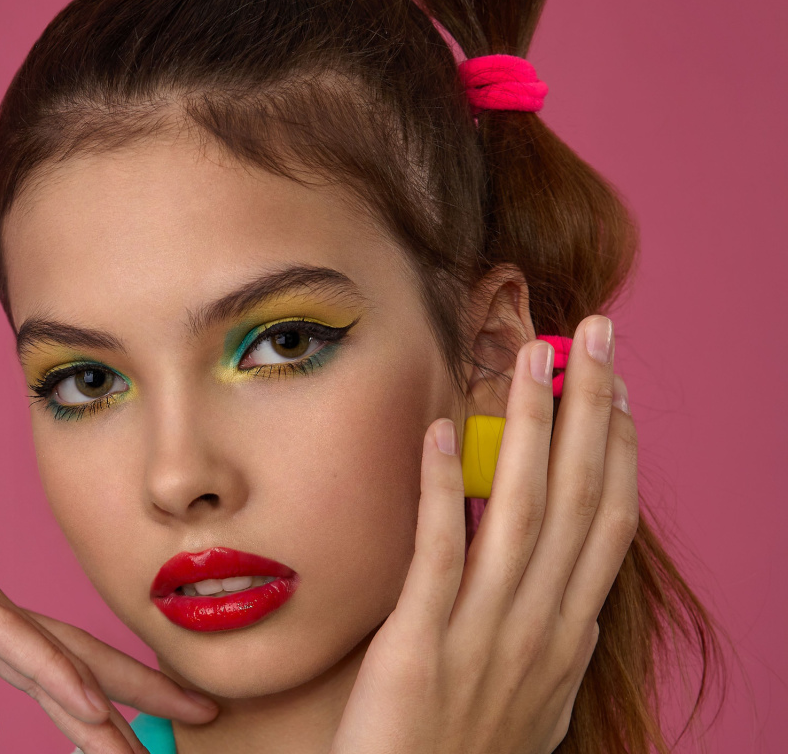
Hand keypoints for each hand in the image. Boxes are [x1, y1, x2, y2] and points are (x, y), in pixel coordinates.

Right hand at [0, 462, 217, 752]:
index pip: (56, 664)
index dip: (109, 695)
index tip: (150, 729)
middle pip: (75, 654)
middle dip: (139, 690)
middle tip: (202, 715)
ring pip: (50, 652)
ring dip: (108, 700)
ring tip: (162, 735)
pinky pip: (1, 638)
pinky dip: (49, 673)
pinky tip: (90, 704)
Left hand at [328, 315, 638, 753]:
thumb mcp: (537, 704)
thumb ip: (558, 648)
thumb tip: (578, 604)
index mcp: (568, 634)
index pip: (609, 523)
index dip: (619, 449)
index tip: (617, 389)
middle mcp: (540, 626)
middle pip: (580, 497)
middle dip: (591, 408)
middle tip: (594, 334)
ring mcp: (484, 634)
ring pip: (522, 509)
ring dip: (531, 424)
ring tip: (531, 353)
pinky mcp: (420, 643)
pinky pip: (440, 550)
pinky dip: (445, 486)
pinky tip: (442, 429)